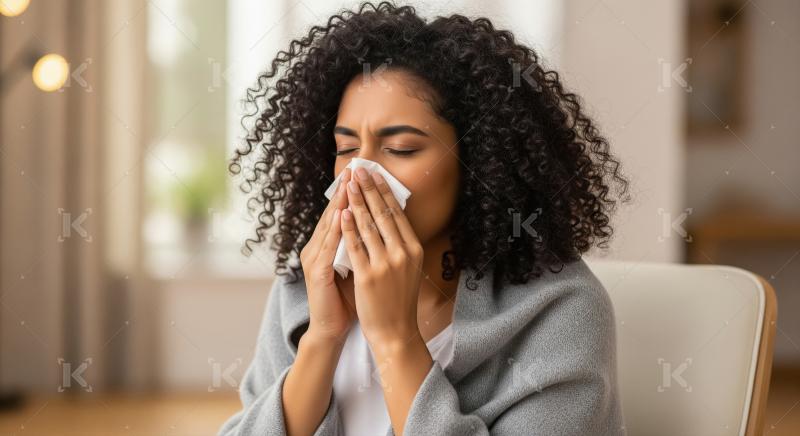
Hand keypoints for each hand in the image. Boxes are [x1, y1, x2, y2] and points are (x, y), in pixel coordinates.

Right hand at [300, 168, 356, 342]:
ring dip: (340, 203)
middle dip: (346, 190)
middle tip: (356, 168)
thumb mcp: (359, 266)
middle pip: (333, 212)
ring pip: (329, 225)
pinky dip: (336, 230)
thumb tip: (383, 225)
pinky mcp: (316, 272)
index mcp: (327, 245)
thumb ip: (364, 246)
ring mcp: (314, 259)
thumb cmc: (348, 299)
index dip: (353, 193)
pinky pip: (328, 247)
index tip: (365, 173)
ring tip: (350, 183)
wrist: (332, 329)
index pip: (341, 213)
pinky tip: (343, 215)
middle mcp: (317, 247)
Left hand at [340, 167, 424, 347]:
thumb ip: (400, 245)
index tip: (373, 174)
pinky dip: (348, 227)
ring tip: (347, 184)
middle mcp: (402, 253)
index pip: (396, 213)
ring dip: (356, 201)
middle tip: (358, 170)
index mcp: (413, 249)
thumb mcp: (408, 268)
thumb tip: (390, 218)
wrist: (395, 331)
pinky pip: (355, 246)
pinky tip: (342, 213)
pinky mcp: (368, 276)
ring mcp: (385, 264)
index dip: (383, 191)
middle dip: (368, 189)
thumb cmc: (398, 300)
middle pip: (382, 213)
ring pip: (368, 225)